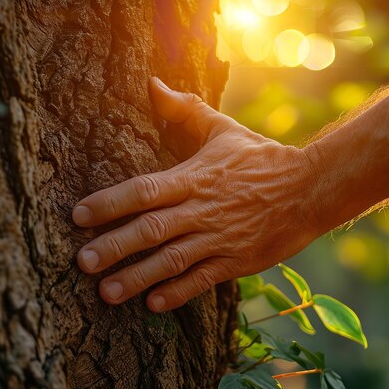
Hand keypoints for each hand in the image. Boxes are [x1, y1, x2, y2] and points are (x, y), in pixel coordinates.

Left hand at [72, 77, 320, 311]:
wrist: (310, 188)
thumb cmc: (261, 158)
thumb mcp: (223, 128)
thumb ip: (185, 109)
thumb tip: (152, 84)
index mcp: (194, 177)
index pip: (144, 190)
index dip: (110, 203)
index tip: (78, 215)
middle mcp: (202, 209)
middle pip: (152, 229)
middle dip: (115, 246)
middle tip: (81, 262)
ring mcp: (220, 237)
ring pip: (173, 260)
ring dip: (139, 277)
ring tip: (106, 294)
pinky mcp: (237, 260)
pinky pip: (203, 279)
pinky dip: (178, 292)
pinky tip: (152, 305)